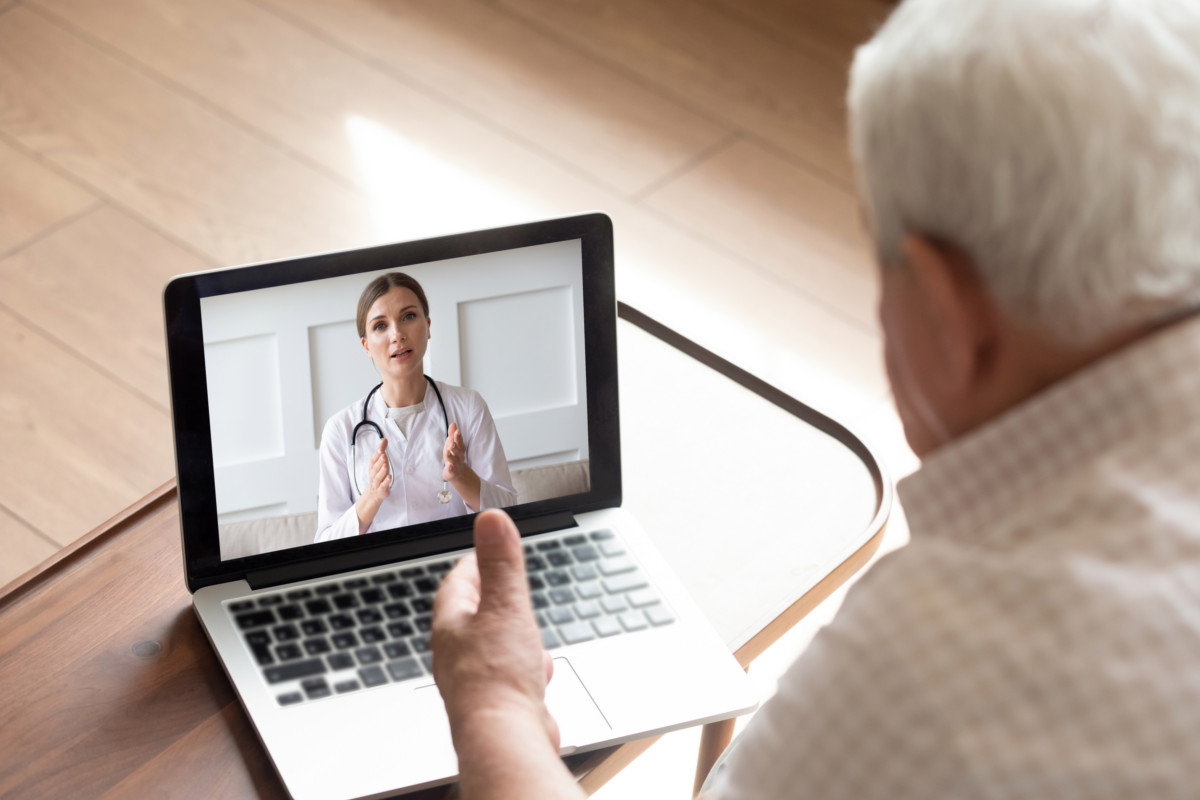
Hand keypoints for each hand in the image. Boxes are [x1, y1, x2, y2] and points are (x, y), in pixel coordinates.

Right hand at [355, 438, 389, 533]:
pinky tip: (389, 477)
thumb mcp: (380, 463)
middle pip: (375, 467)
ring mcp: (377, 483)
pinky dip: (386, 482)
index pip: (373, 459)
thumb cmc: (378, 476)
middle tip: (383, 454)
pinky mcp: (381, 490)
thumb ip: (382, 451)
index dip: (377, 453)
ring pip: (378, 476)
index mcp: (372, 468)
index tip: (382, 446)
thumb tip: (385, 439)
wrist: (374, 495)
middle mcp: (373, 475)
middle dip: (379, 461)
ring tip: (385, 464)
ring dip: (381, 470)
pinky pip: (383, 486)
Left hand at [432, 509, 558, 749]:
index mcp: (450, 623)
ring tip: (526, 629)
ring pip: (492, 645)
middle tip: (508, 585)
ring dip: (513, 634)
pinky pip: (508, 674)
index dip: (476, 562)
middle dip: (497, 599)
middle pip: (473, 613)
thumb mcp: (506, 606)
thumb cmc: (497, 676)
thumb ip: (502, 563)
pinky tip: (538, 671)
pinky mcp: (493, 701)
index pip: (458, 581)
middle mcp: (455, 652)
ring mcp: (473, 679)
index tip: (488, 549)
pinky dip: (523, 666)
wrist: (504, 737)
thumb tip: (491, 518)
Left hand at [442, 422, 466, 481]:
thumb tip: (453, 423)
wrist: (458, 472)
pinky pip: (452, 470)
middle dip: (455, 446)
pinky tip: (449, 466)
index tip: (457, 431)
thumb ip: (452, 434)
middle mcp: (459, 456)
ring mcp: (456, 464)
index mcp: (459, 448)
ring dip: (452, 456)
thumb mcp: (452, 444)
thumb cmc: (454, 455)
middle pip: (458, 451)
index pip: (460, 442)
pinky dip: (451, 468)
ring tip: (448, 451)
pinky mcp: (453, 472)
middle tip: (452, 443)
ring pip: (454, 460)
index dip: (458, 437)